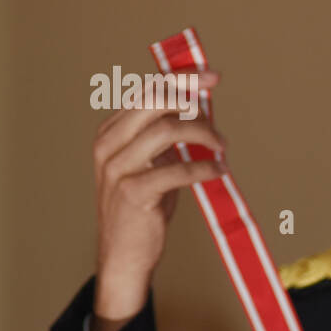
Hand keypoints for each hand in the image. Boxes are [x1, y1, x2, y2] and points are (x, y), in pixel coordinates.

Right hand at [90, 70, 224, 330]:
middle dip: (191, 94)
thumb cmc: (144, 206)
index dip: (180, 79)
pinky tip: (219, 170)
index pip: (146, 91)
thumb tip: (202, 107)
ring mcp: (118, 169)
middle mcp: (109, 145)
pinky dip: (203, 167)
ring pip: (166, 129)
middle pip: (153, 101)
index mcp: (111, 133)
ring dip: (202, 134)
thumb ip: (168, 136)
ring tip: (221, 148)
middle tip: (217, 100)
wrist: (124, 254)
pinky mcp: (133, 193)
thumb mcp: (153, 163)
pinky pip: (176, 169)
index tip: (211, 75)